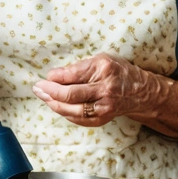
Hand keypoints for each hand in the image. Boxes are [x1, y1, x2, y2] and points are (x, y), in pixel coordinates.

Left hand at [32, 53, 154, 126]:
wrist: (139, 91)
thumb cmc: (117, 71)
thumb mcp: (100, 60)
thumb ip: (78, 67)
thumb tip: (54, 75)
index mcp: (104, 69)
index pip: (73, 75)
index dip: (55, 77)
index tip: (46, 77)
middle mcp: (105, 89)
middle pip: (71, 95)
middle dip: (50, 92)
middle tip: (38, 88)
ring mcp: (104, 107)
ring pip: (73, 110)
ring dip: (54, 104)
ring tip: (43, 97)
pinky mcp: (102, 119)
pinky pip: (78, 119)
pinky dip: (65, 113)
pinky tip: (56, 105)